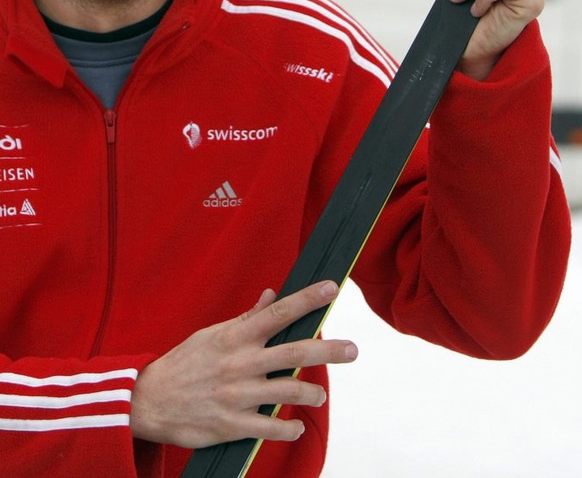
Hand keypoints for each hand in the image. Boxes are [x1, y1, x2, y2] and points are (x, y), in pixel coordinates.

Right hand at [129, 281, 356, 447]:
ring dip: (312, 391)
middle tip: (352, 349)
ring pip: (288, 391)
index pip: (278, 313)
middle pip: (294, 352)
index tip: (331, 288)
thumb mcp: (211, 334)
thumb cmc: (184, 363)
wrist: (149, 401)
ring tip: (320, 393)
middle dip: (328, 349)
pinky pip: (271, 428)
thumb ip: (246, 318)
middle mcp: (241, 363)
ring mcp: (238, 395)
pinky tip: (297, 425)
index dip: (306, 300)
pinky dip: (289, 428)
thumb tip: (272, 296)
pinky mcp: (232, 425)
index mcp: (235, 336)